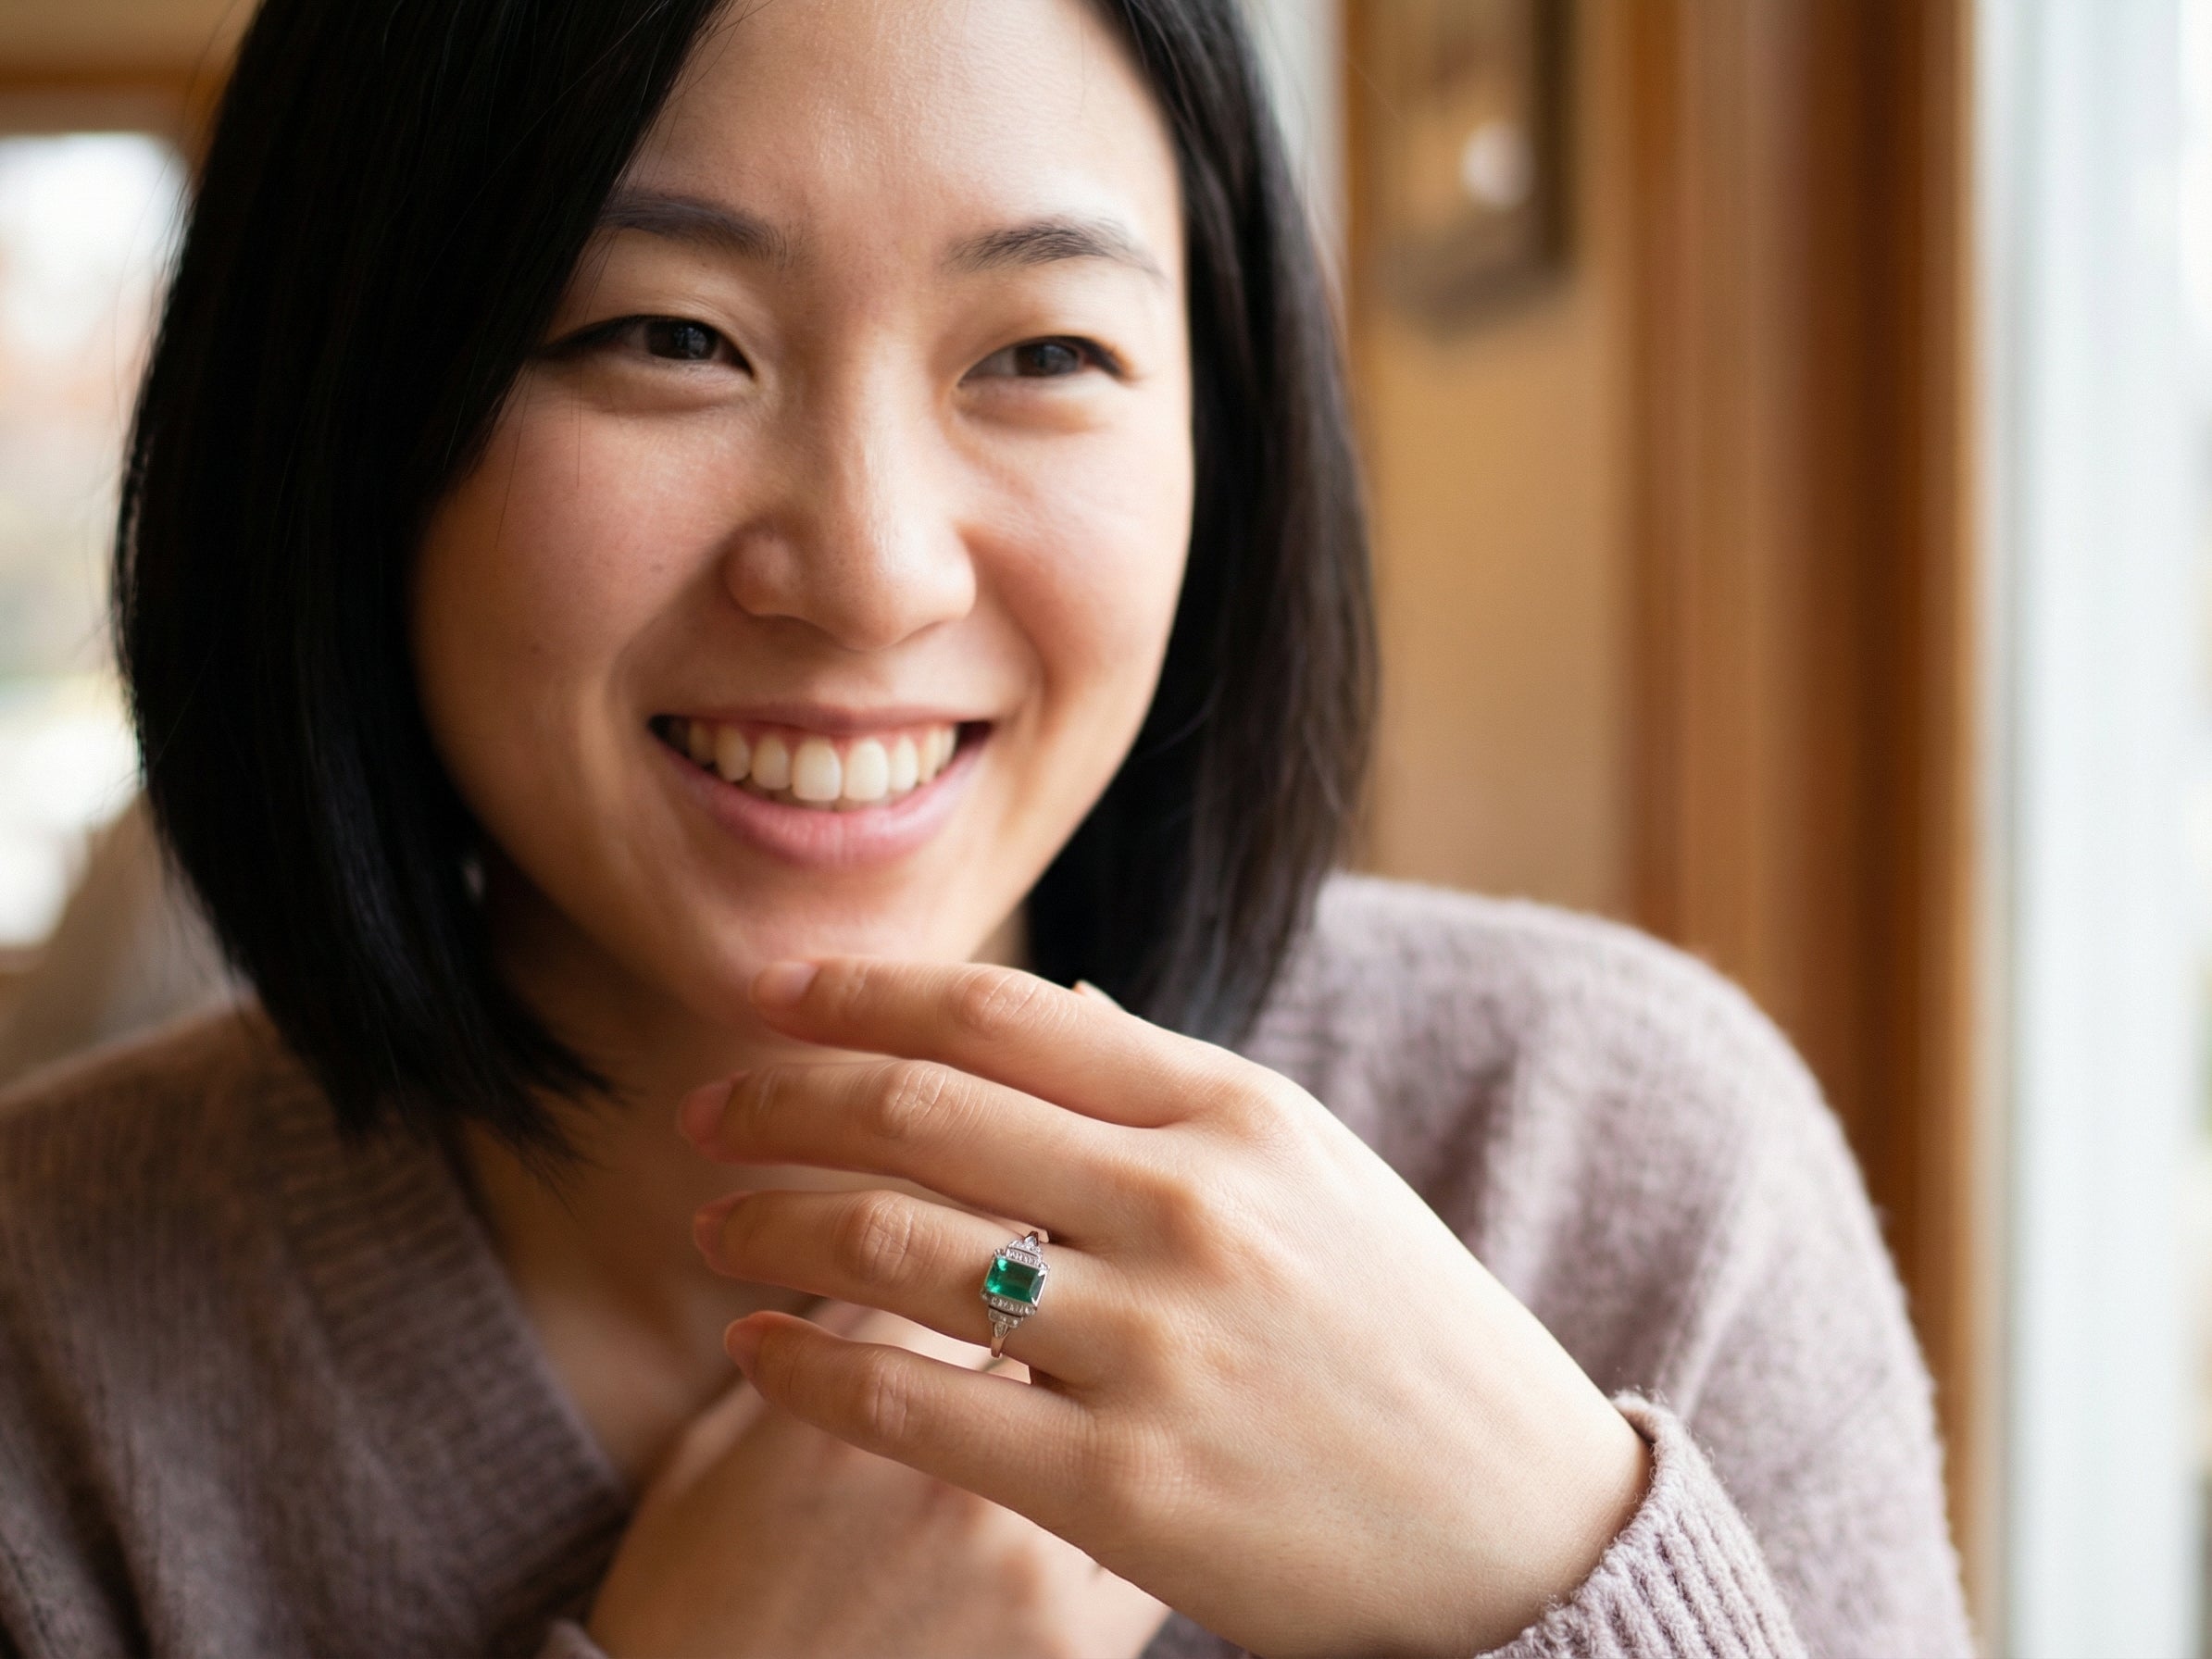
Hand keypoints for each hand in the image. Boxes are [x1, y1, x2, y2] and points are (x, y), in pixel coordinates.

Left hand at [681, 960, 1650, 1658]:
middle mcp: (1188, 1205)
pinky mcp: (1122, 1486)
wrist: (1516, 1530)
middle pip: (920, 1110)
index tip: (768, 993)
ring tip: (708, 1223)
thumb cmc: (1405, 1335)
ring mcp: (1154, 1344)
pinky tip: (754, 1350)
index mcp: (1236, 1111)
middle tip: (702, 1109)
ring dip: (768, 1222)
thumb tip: (1046, 1002)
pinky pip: (913, 1406)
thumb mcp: (1315, 1173)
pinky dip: (807, 1366)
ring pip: (894, 1246)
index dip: (861, 991)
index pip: (1001, 1012)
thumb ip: (1169, 1089)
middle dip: (779, 1096)